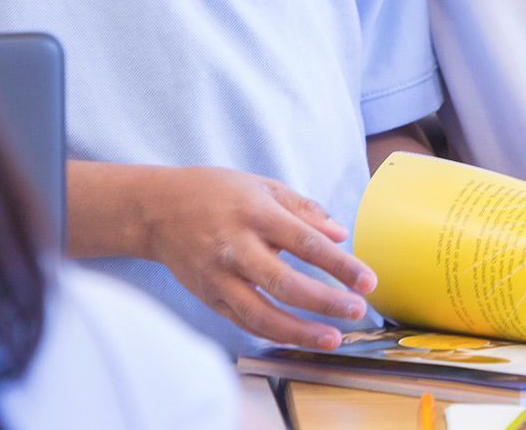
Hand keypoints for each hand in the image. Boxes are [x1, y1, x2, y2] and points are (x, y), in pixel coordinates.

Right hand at [134, 166, 375, 348]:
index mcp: (255, 214)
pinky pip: (244, 322)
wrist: (157, 209)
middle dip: (325, 302)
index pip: (306, 243)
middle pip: (285, 284)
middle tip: (356, 311)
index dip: (340, 265)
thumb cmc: (216, 193)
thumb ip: (304, 209)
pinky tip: (299, 338)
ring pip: (262, 314)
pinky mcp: (209, 297)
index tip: (367, 281)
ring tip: (332, 338)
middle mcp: (236, 248)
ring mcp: (219, 277)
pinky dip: (273, 334)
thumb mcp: (262, 186)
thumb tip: (341, 235)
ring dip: (300, 331)